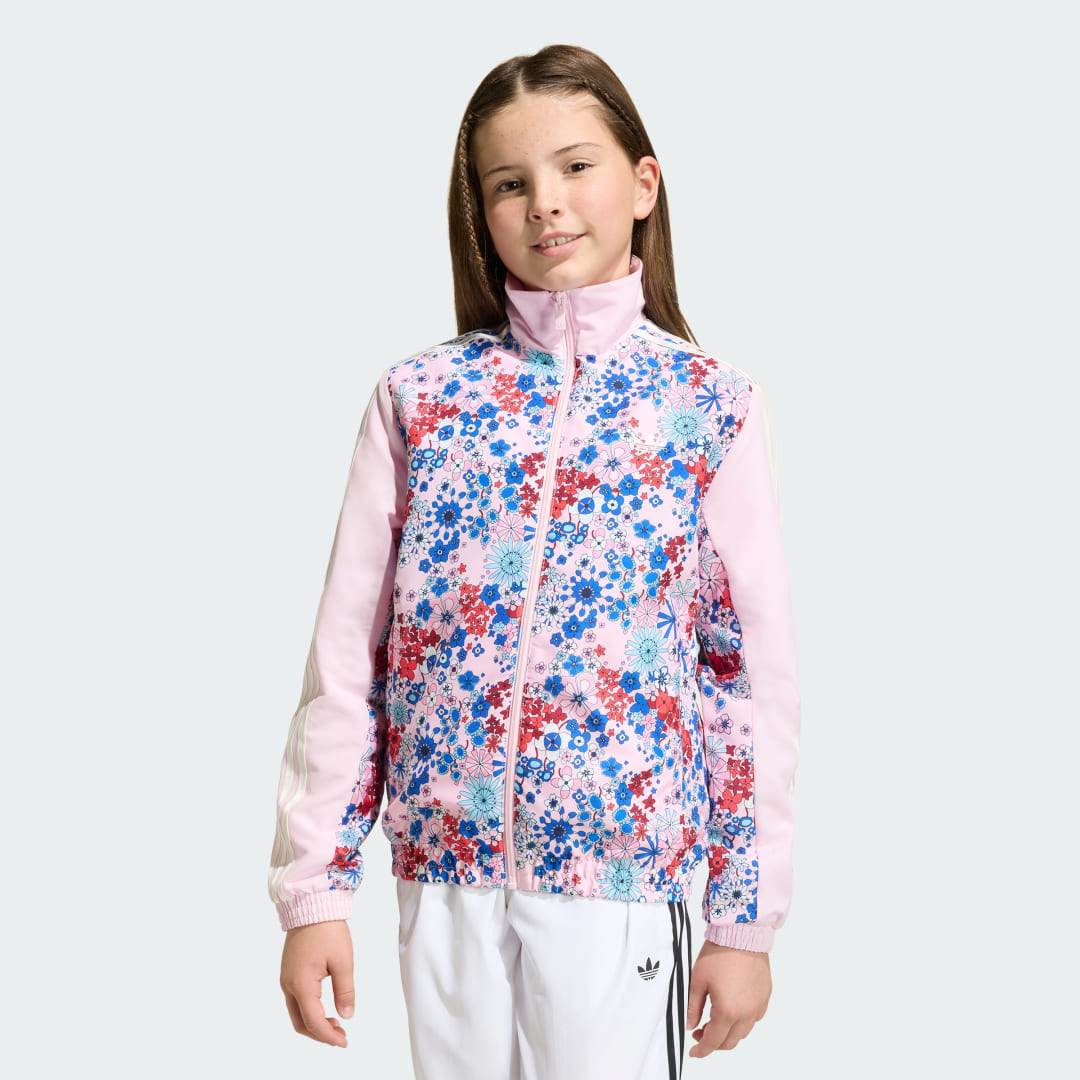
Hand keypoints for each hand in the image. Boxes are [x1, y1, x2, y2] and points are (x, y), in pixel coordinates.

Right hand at [279, 920, 354, 1047]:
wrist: (311, 905)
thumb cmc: (328, 930)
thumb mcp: (343, 961)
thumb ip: (345, 991)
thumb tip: (346, 1014)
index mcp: (301, 984)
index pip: (313, 1022)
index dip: (329, 1036)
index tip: (344, 1041)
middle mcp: (288, 985)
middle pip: (300, 1023)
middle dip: (320, 1034)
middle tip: (341, 1036)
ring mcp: (286, 979)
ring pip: (296, 1013)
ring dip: (314, 1023)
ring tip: (335, 1024)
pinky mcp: (288, 972)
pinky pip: (295, 1000)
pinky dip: (308, 1010)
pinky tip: (324, 1008)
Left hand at [685, 940, 770, 1056]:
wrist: (742, 934)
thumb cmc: (719, 953)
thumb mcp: (698, 980)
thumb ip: (693, 1006)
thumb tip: (690, 1024)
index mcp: (728, 1011)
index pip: (714, 1041)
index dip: (702, 1050)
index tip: (694, 1051)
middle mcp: (747, 1013)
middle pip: (730, 1041)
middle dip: (714, 1042)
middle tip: (700, 1033)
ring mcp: (758, 1006)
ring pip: (743, 1032)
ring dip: (728, 1033)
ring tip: (714, 1021)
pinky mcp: (765, 996)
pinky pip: (754, 1018)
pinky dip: (742, 1021)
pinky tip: (732, 1010)